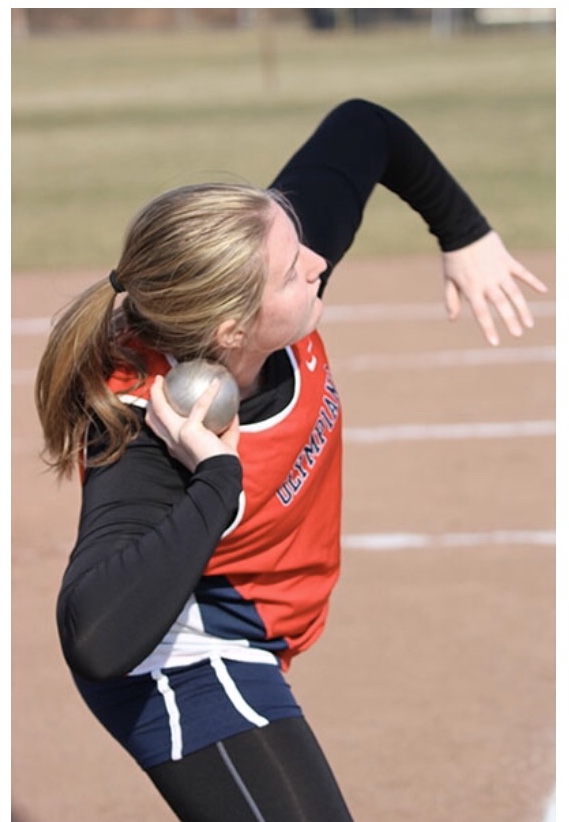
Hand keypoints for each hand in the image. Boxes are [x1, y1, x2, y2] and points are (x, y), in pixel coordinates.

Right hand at [145, 375, 239, 472]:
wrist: (221, 475)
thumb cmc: (223, 463)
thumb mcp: (224, 444)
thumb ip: (227, 429)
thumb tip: (234, 414)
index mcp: (177, 446)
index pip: (161, 429)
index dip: (158, 414)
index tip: (162, 401)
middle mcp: (172, 441)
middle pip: (152, 419)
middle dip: (151, 400)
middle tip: (157, 384)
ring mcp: (177, 435)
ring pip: (160, 410)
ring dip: (158, 392)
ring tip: (162, 378)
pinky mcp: (189, 430)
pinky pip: (200, 406)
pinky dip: (210, 393)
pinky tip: (216, 383)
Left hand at [441, 231, 547, 345]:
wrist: (462, 230)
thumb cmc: (453, 257)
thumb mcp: (448, 279)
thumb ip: (452, 299)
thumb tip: (452, 319)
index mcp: (472, 288)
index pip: (481, 313)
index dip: (488, 328)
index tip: (495, 343)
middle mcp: (487, 282)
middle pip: (501, 304)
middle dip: (510, 320)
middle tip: (518, 335)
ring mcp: (499, 271)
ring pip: (514, 292)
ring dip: (522, 308)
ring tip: (529, 324)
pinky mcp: (507, 260)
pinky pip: (522, 272)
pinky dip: (533, 281)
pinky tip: (543, 291)